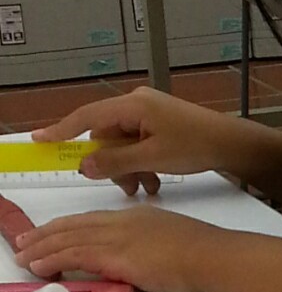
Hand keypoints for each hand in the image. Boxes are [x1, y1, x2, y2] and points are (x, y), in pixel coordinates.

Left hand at [11, 204, 215, 291]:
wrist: (213, 256)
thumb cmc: (202, 254)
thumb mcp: (170, 240)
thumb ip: (147, 246)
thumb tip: (135, 259)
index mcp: (134, 217)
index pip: (89, 220)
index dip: (64, 227)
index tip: (46, 233)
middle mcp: (121, 222)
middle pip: (72, 226)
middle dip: (44, 235)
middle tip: (22, 243)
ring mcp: (117, 238)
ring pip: (68, 239)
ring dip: (41, 248)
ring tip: (22, 257)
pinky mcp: (117, 256)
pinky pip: (75, 255)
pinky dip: (53, 259)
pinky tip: (39, 265)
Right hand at [33, 86, 242, 196]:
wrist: (231, 143)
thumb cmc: (196, 145)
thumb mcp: (152, 158)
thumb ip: (115, 162)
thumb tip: (85, 165)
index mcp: (133, 104)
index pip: (87, 117)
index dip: (61, 130)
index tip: (40, 140)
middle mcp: (136, 103)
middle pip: (105, 136)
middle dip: (112, 164)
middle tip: (127, 187)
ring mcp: (147, 112)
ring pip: (121, 144)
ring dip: (128, 168)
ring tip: (145, 187)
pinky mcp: (157, 123)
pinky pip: (136, 144)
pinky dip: (140, 163)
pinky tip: (153, 181)